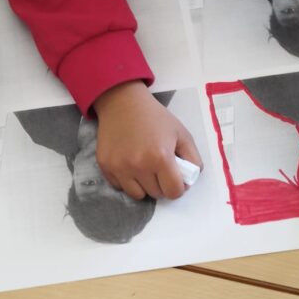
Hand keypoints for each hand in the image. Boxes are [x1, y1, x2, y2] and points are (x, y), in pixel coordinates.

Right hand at [93, 81, 202, 200]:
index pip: (173, 192)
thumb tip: (189, 181)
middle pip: (156, 194)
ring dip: (144, 186)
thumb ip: (193, 159)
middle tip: (160, 168)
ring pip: (137, 195)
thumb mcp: (182, 133)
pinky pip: (120, 187)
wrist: (123, 103)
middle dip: (161, 184)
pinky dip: (127, 181)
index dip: (178, 187)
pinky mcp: (105, 166)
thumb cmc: (155, 118)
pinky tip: (130, 164)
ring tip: (145, 168)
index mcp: (160, 157)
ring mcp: (120, 167)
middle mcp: (139, 166)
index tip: (175, 178)